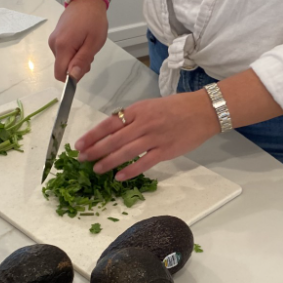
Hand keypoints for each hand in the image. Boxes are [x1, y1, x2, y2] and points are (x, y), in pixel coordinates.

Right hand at [48, 0, 108, 81]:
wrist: (87, 0)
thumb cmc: (93, 21)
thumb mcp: (93, 43)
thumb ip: (82, 61)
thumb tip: (73, 77)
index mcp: (62, 46)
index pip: (60, 74)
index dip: (71, 77)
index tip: (83, 69)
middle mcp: (53, 44)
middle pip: (62, 67)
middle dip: (76, 66)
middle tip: (89, 54)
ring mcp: (53, 39)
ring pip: (63, 60)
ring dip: (76, 59)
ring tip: (86, 45)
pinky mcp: (55, 36)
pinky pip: (63, 52)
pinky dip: (73, 52)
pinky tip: (81, 41)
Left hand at [75, 91, 220, 180]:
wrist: (203, 111)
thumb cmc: (177, 107)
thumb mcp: (150, 106)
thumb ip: (133, 117)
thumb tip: (114, 130)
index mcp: (138, 110)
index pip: (109, 123)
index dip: (92, 135)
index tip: (79, 144)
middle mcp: (143, 123)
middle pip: (114, 139)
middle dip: (96, 150)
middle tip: (82, 159)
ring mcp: (154, 138)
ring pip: (126, 152)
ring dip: (109, 162)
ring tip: (97, 169)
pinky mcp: (165, 151)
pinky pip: (144, 163)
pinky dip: (131, 170)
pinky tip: (119, 177)